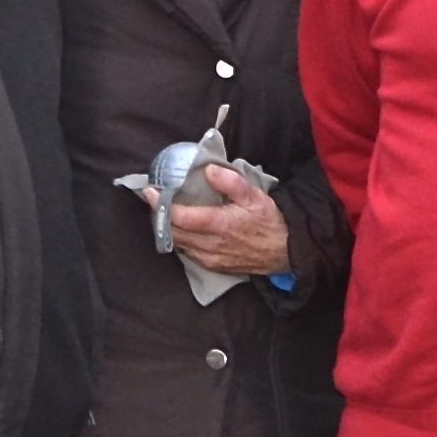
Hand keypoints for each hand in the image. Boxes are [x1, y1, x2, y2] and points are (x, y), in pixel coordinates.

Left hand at [164, 163, 291, 278]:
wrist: (286, 251)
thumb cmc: (270, 221)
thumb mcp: (255, 196)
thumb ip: (231, 182)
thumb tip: (208, 170)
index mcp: (218, 225)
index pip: (179, 217)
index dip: (160, 204)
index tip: (150, 191)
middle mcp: (210, 245)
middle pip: (173, 232)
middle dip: (160, 216)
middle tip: (156, 200)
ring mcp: (210, 258)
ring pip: (178, 244)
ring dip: (169, 229)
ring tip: (166, 213)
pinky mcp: (213, 266)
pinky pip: (188, 253)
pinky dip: (182, 240)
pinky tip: (184, 230)